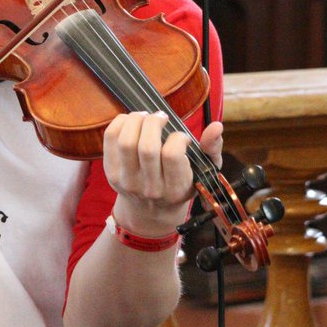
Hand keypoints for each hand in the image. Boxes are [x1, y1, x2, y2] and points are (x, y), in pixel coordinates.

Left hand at [103, 111, 222, 234]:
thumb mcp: (203, 172)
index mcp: (175, 189)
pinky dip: (120, 122)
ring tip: (146, 117)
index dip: (178, 137)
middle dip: (154, 122)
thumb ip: (212, 149)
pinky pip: (110, 139)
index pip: (172, 155)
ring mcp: (127, 182)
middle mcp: (150, 188)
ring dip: (136, 120)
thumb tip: (216, 126)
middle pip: (146, 147)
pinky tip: (132, 121)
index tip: (181, 136)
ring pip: (126, 141)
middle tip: (161, 117)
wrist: (151, 210)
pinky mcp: (111, 173)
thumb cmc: (182, 184)